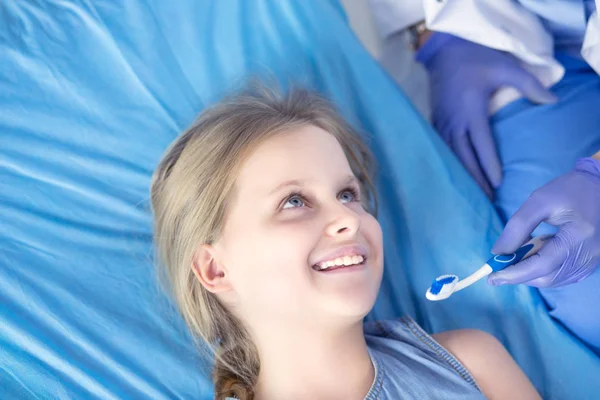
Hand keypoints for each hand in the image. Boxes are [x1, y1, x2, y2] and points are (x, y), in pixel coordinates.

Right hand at [416, 33, 556, 196]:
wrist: (444, 51)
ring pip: (451, 155)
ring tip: (470, 191)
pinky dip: (448, 162)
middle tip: (485, 198)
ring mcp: (442, 122)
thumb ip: (530, 85)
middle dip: (475, 178)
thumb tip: (552, 101)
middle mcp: (455, 121)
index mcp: (471, 111)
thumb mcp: (506, 68)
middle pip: (464, 157)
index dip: (489, 165)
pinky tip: (453, 172)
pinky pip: (441, 147)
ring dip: (461, 174)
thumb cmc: (476, 59)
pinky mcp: (435, 121)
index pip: (482, 145)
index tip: (497, 183)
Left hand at [488, 158, 599, 287]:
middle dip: (519, 276)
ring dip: (530, 275)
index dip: (515, 273)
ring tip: (515, 259)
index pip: (542, 265)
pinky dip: (543, 272)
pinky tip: (533, 258)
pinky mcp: (590, 263)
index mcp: (578, 237)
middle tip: (498, 268)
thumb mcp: (538, 202)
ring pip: (554, 280)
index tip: (492, 277)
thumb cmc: (568, 190)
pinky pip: (562, 276)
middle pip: (547, 277)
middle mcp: (589, 255)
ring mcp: (591, 261)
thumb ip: (517, 227)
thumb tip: (498, 253)